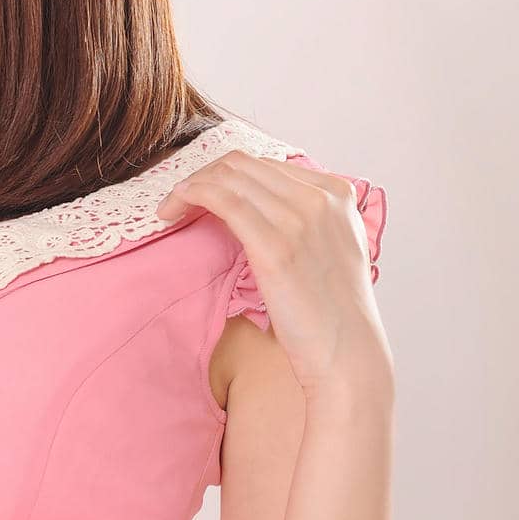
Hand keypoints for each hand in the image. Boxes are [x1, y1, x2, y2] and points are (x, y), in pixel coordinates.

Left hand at [156, 152, 387, 394]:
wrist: (348, 355)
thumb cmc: (334, 316)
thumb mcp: (333, 251)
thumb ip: (309, 222)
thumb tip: (264, 211)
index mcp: (337, 194)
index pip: (266, 164)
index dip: (226, 175)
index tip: (203, 195)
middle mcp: (320, 197)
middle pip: (243, 164)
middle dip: (203, 176)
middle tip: (179, 200)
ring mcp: (300, 218)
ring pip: (227, 176)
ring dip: (189, 186)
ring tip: (170, 208)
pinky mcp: (275, 245)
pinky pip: (221, 199)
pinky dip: (188, 196)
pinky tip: (170, 212)